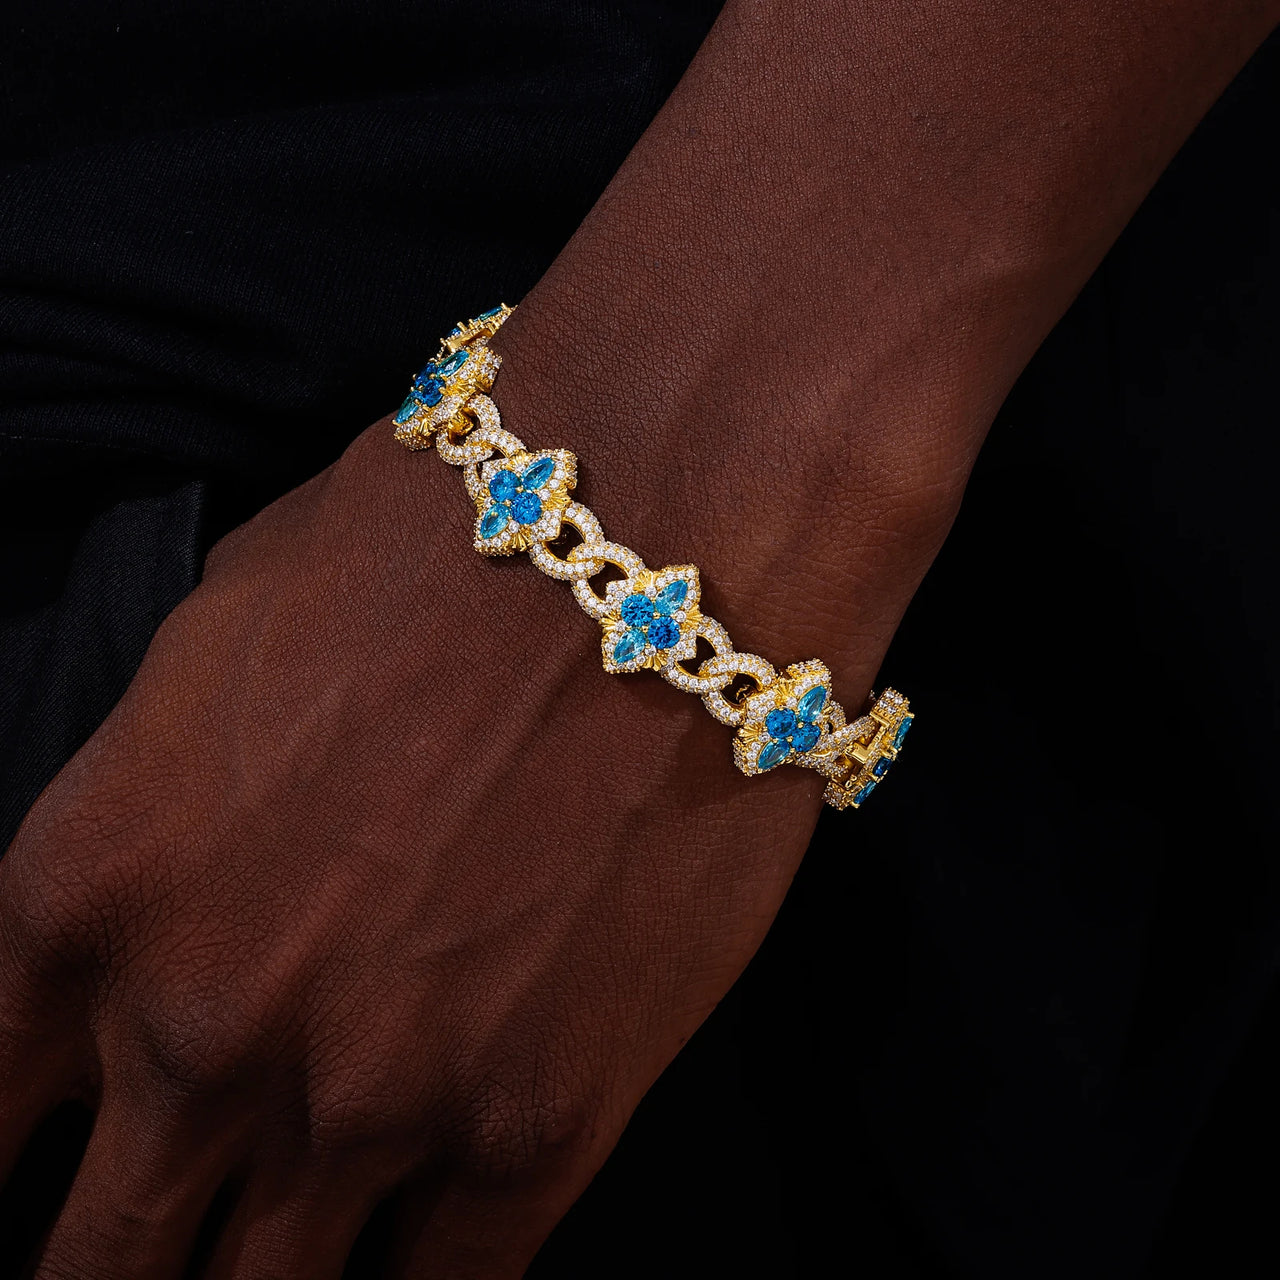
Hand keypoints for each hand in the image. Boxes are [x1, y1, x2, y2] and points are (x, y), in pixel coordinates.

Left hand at [0, 339, 939, 1275]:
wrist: (661, 527)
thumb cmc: (441, 548)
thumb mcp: (219, 650)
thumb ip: (153, 824)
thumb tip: (158, 918)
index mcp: (90, 892)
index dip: (0, 1177)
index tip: (41, 1191)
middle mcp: (203, 1026)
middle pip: (96, 1264)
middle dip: (109, 1272)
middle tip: (150, 1258)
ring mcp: (372, 1101)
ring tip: (274, 1260)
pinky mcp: (539, 1127)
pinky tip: (414, 1267)